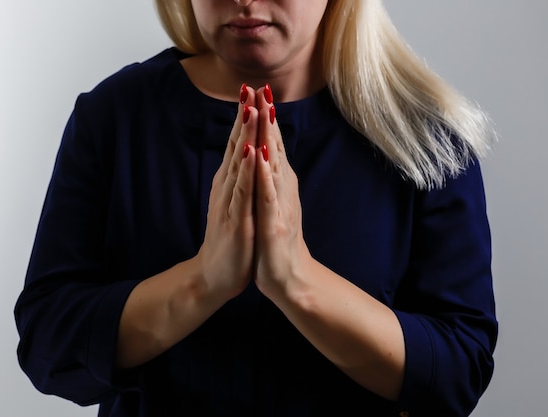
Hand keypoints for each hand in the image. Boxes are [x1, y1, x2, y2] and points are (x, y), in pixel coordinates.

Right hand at [195, 85, 259, 299]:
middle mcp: (227, 187)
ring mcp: (230, 202)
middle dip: (243, 116)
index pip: (237, 143)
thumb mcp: (236, 202)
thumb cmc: (230, 238)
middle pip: (235, 145)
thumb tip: (243, 154)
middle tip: (248, 87)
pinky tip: (249, 153)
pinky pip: (241, 191)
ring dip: (244, 135)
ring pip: (238, 163)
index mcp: (230, 182)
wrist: (215, 275)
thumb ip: (239, 179)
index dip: (245, 117)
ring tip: (250, 109)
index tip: (252, 89)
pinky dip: (246, 170)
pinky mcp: (236, 219)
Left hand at [253, 86, 311, 299]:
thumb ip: (272, 178)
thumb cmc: (277, 239)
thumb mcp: (273, 202)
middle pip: (275, 147)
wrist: (289, 277)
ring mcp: (281, 204)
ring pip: (274, 164)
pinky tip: (261, 157)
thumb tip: (268, 152)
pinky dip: (264, 175)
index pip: (272, 144)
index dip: (266, 117)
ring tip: (263, 112)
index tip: (258, 90)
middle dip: (267, 117)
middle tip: (262, 87)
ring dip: (268, 138)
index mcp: (279, 183)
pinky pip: (268, 195)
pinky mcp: (275, 222)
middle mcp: (283, 188)